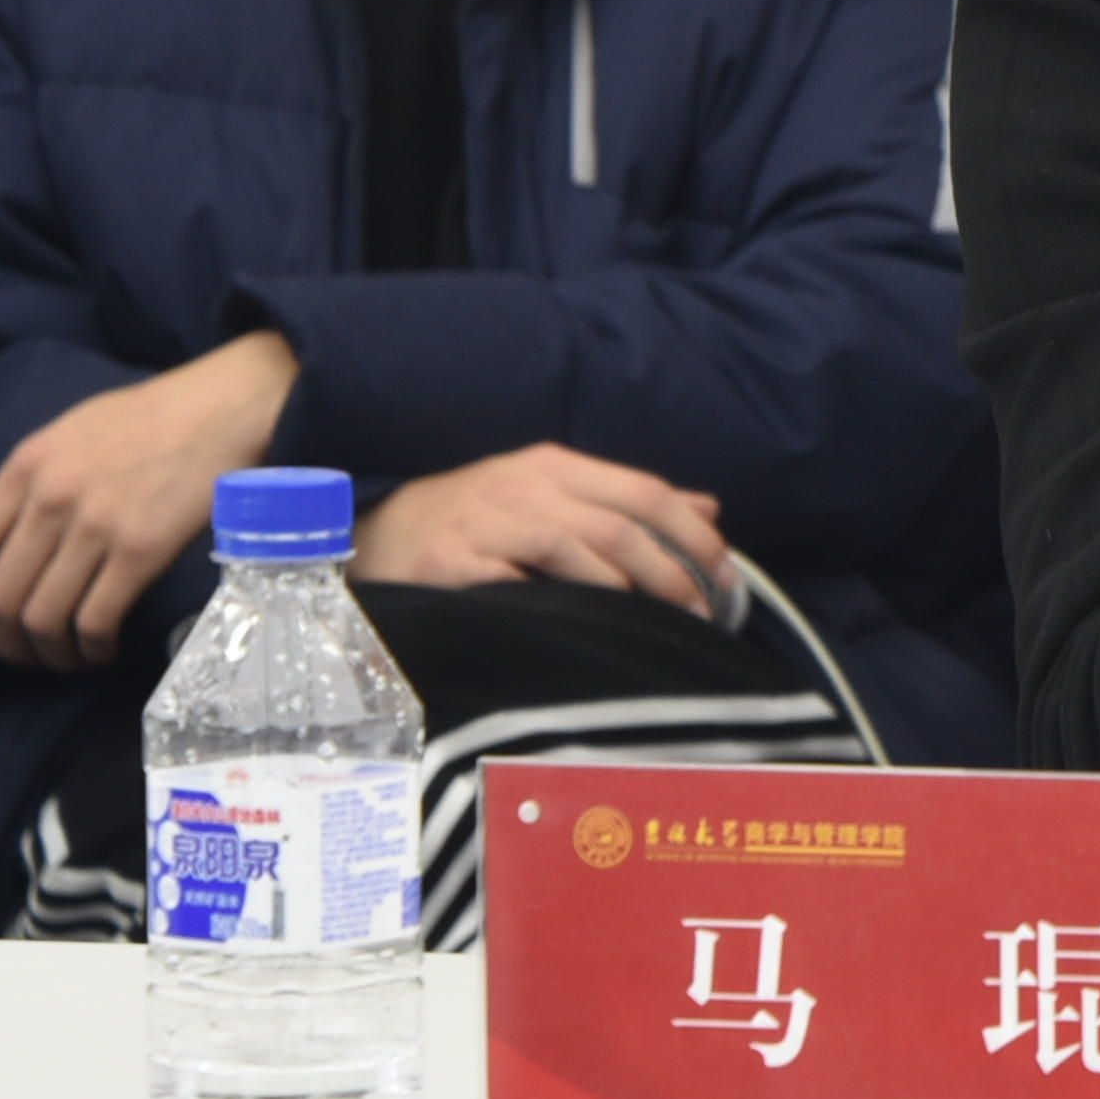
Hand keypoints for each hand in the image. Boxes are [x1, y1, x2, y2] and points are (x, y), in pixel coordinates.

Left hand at [0, 332, 301, 670]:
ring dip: (49, 655)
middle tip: (27, 654)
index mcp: (26, 466)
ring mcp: (95, 524)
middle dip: (7, 643)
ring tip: (67, 658)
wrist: (225, 405)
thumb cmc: (147, 419)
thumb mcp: (65, 435)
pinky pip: (95, 621)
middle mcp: (51, 497)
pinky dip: (92, 650)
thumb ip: (11, 482)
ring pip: (42, 619)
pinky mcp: (140, 549)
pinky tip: (102, 650)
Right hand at [363, 444, 736, 608]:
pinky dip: (553, 605)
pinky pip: (514, 583)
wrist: (372, 533)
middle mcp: (526, 486)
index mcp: (556, 466)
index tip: (727, 577)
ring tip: (657, 628)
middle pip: (619, 524)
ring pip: (576, 549)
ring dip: (626, 591)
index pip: (645, 491)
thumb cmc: (473, 521)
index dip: (693, 534)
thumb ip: (623, 503)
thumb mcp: (549, 498)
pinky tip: (580, 632)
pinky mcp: (451, 560)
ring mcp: (486, 521)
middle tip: (702, 615)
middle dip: (671, 572)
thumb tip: (707, 509)